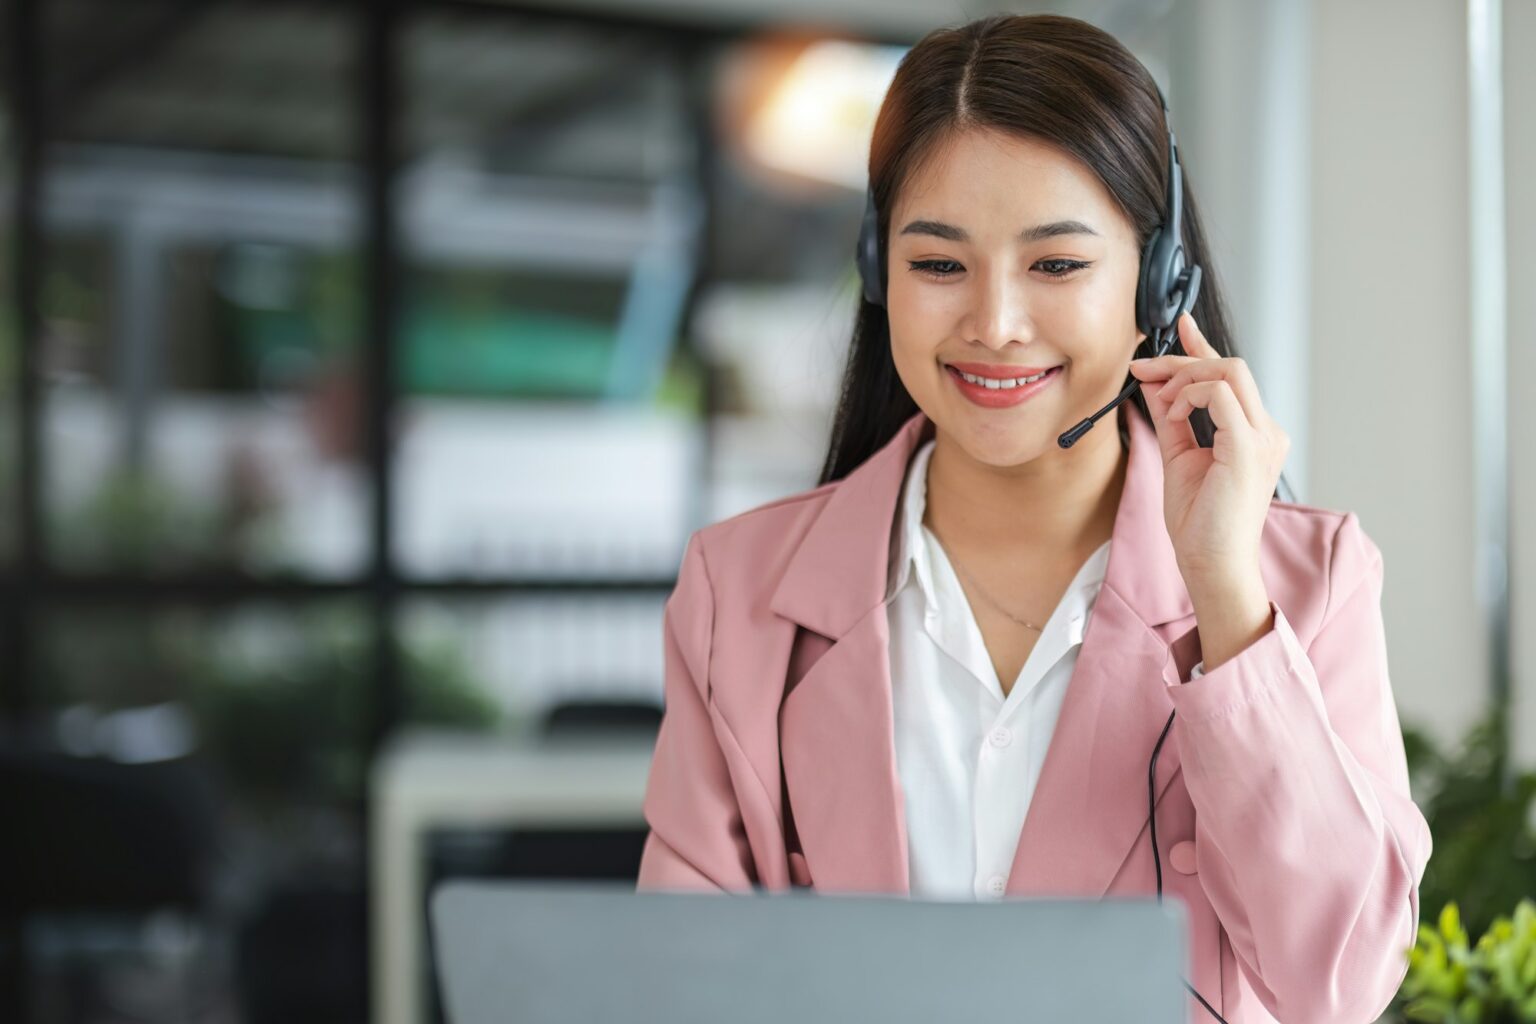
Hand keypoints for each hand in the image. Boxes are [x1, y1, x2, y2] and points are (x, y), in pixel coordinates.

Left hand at [1127, 312, 1289, 593]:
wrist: (1211, 562)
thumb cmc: (1199, 522)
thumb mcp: (1178, 455)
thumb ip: (1171, 417)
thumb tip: (1153, 383)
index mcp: (1253, 433)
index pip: (1232, 376)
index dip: (1204, 347)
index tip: (1180, 326)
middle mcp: (1267, 430)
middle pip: (1229, 366)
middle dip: (1181, 360)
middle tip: (1143, 368)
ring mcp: (1263, 437)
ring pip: (1228, 371)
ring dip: (1183, 375)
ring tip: (1159, 400)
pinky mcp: (1249, 446)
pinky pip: (1219, 394)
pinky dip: (1188, 395)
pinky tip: (1171, 414)